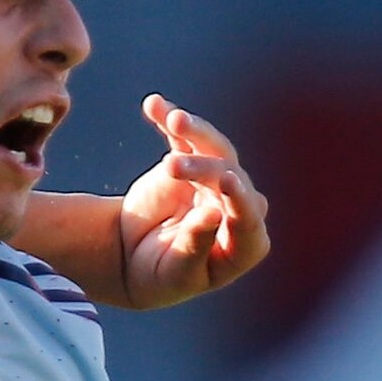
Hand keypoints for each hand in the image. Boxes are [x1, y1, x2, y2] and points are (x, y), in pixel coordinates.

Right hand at [115, 94, 269, 307]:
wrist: (132, 259)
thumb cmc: (160, 276)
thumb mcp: (175, 271)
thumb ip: (195, 245)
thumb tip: (213, 214)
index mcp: (245, 244)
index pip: (250, 218)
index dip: (240, 200)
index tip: (225, 181)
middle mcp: (238, 207)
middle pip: (231, 177)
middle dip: (202, 170)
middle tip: (170, 167)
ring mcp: (216, 182)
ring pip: (215, 150)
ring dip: (195, 133)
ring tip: (173, 119)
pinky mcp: (191, 162)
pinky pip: (185, 138)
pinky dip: (170, 120)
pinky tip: (154, 104)